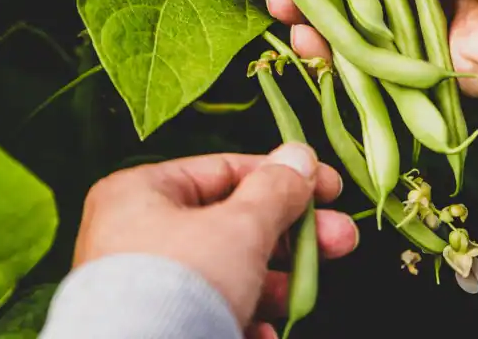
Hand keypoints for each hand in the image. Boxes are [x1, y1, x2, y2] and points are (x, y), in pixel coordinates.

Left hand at [73, 144, 357, 338]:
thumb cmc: (185, 282)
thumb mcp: (242, 225)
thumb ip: (277, 190)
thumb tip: (300, 156)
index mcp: (141, 193)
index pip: (224, 170)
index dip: (284, 176)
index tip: (331, 188)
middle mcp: (135, 235)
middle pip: (231, 223)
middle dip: (292, 236)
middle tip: (342, 240)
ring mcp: (144, 285)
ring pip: (225, 273)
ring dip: (274, 284)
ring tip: (306, 295)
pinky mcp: (156, 324)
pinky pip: (208, 312)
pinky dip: (242, 319)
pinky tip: (263, 334)